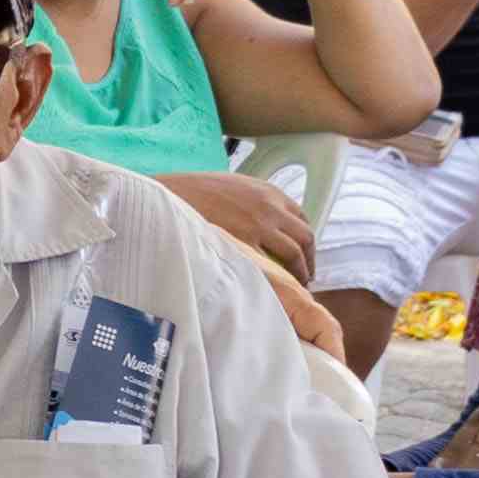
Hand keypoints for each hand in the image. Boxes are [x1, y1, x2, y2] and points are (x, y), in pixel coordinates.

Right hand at [158, 163, 321, 276]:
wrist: (169, 195)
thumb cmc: (193, 193)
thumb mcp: (232, 186)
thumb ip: (253, 202)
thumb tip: (260, 222)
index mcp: (269, 192)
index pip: (301, 217)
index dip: (304, 240)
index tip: (302, 255)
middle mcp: (270, 207)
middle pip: (304, 237)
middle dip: (308, 260)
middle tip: (305, 278)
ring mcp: (259, 226)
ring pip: (294, 254)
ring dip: (300, 273)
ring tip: (294, 288)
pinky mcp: (244, 244)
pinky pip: (272, 266)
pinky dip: (279, 280)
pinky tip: (276, 291)